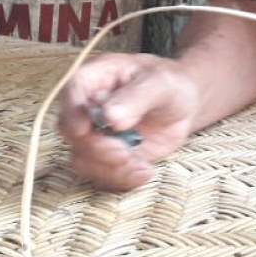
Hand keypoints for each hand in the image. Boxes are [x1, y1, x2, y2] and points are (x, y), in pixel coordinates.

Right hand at [57, 53, 201, 190]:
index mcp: (96, 78)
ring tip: (141, 164)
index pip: (72, 91)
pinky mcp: (108, 157)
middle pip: (71, 131)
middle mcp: (88, 108)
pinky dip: (123, 178)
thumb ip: (135, 97)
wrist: (184, 105)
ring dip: (109, 168)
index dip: (72, 112)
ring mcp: (96, 135)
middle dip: (96, 148)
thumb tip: (110, 117)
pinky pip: (103, 175)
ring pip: (83, 159)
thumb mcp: (159, 83)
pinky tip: (145, 170)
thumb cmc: (169, 83)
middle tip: (123, 153)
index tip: (83, 129)